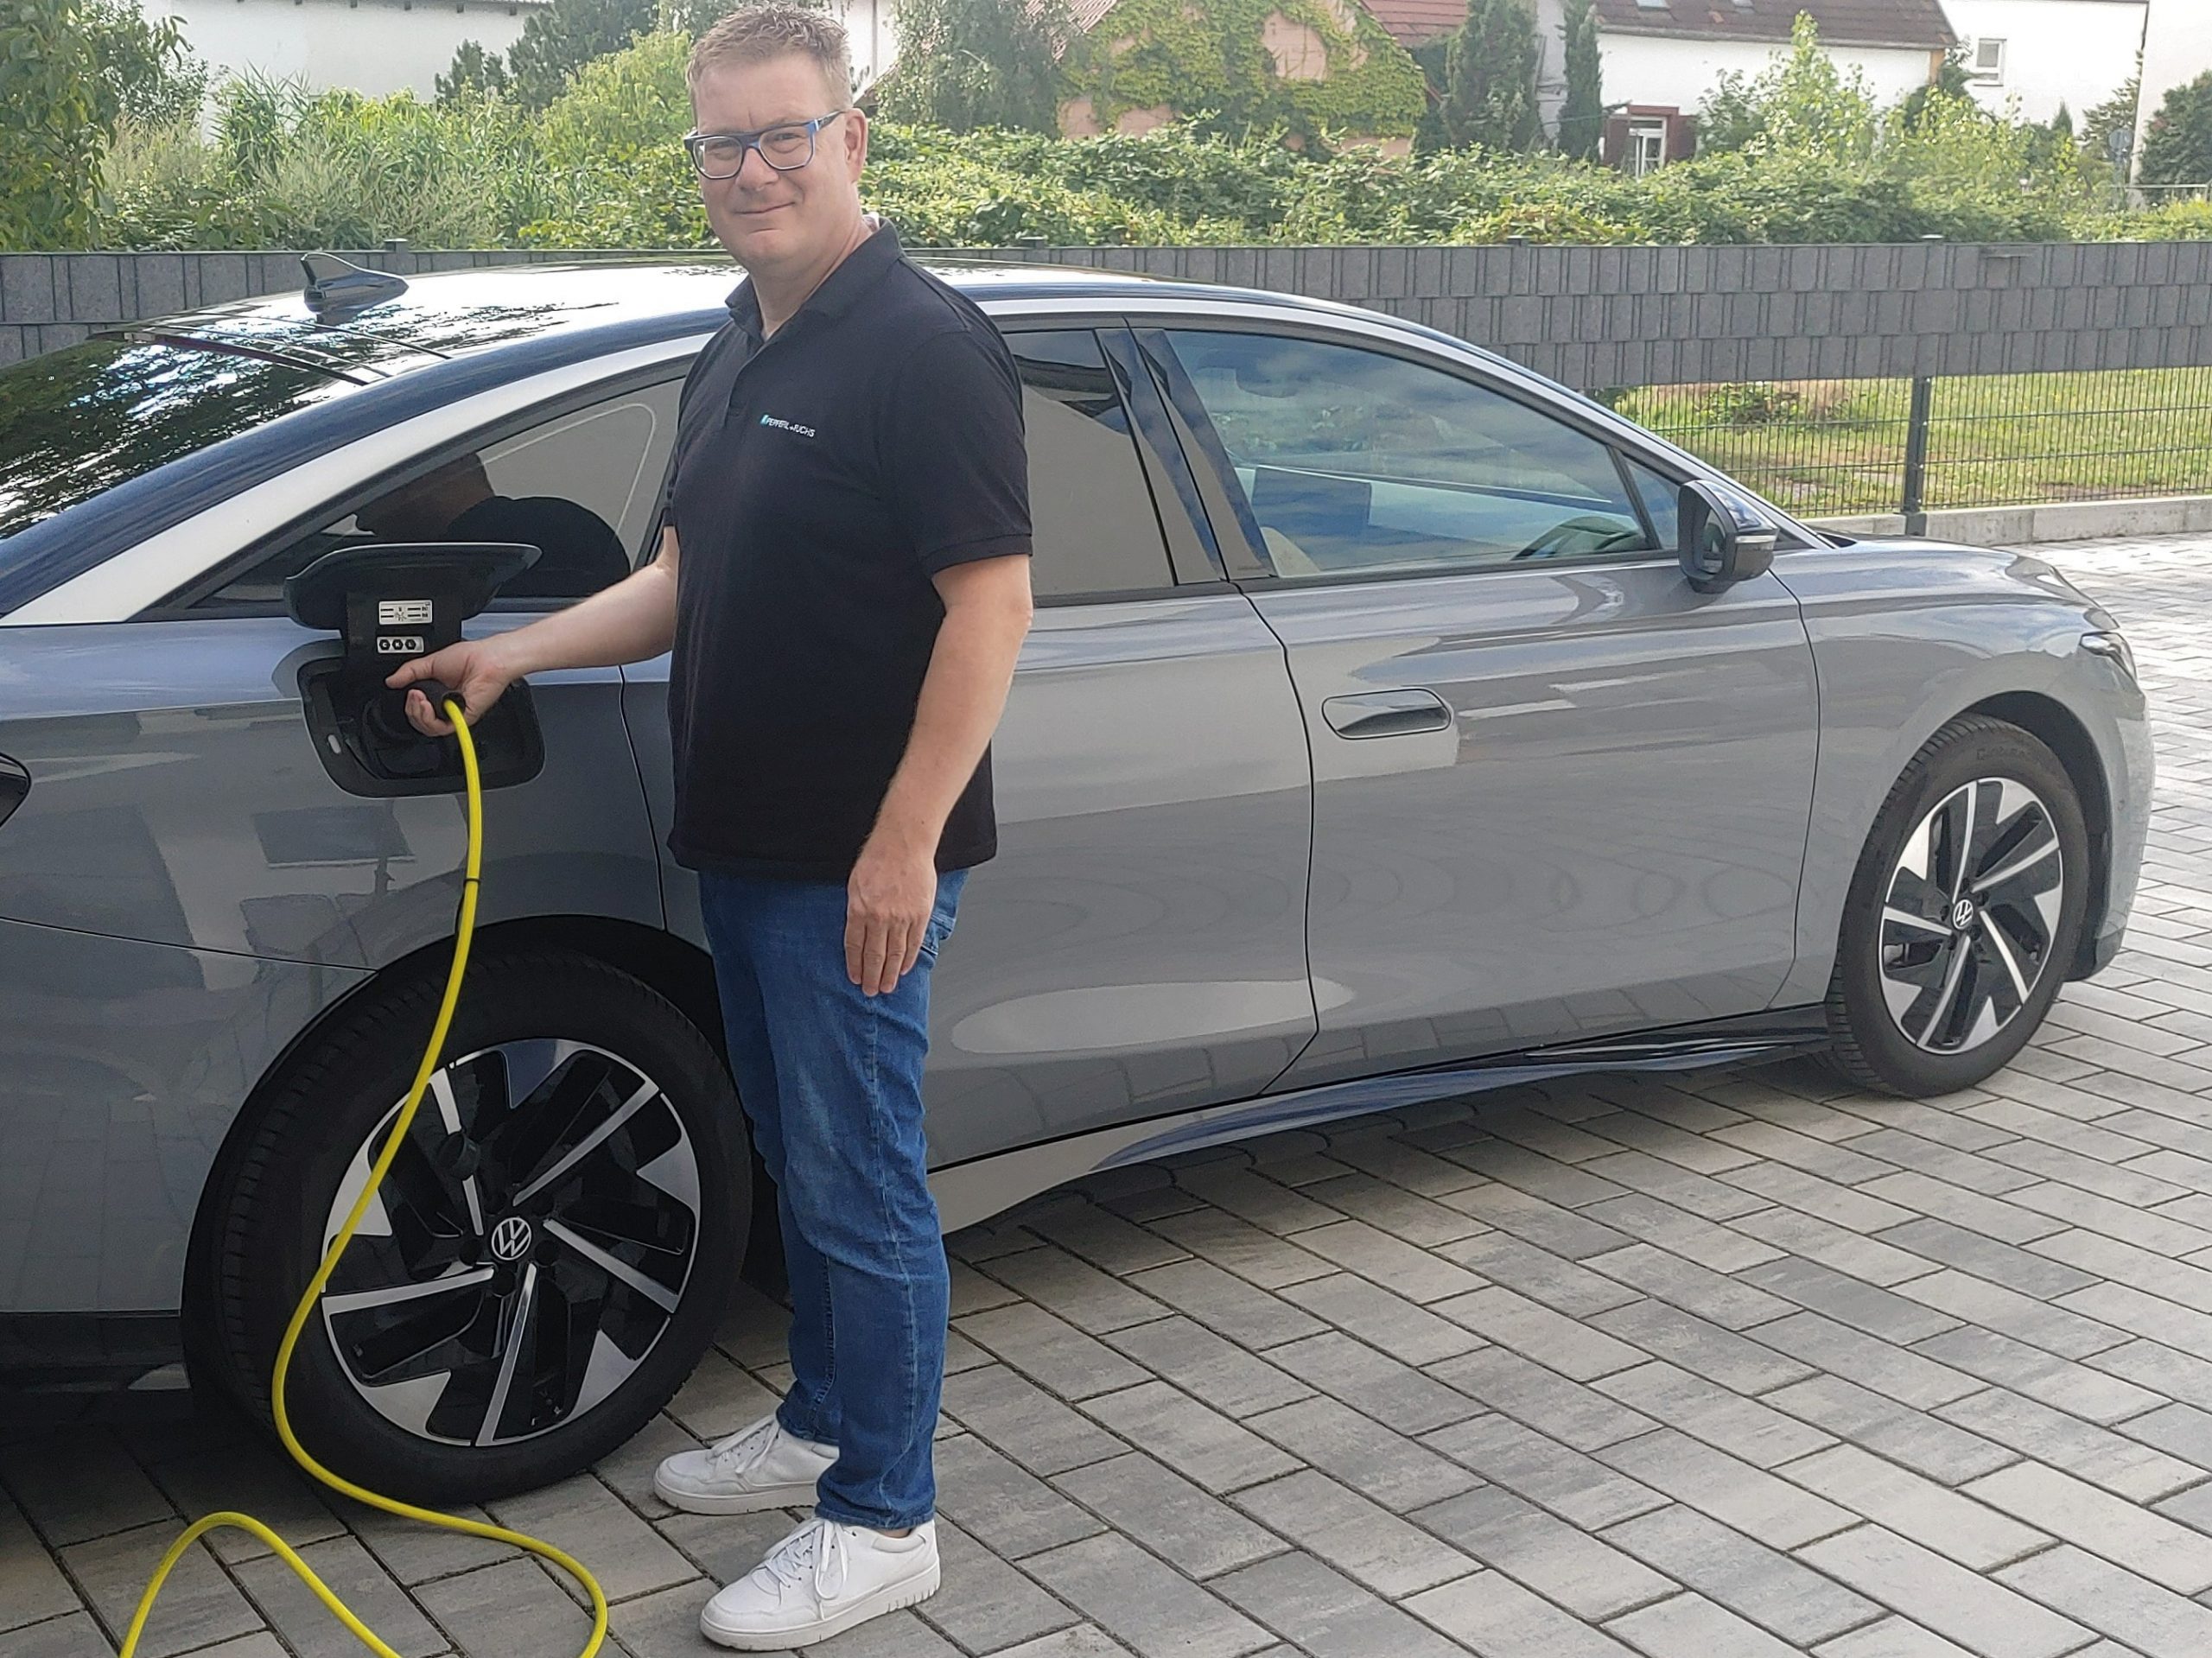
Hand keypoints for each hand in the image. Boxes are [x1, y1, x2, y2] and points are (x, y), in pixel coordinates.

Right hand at [386, 637, 520, 735]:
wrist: (487, 660)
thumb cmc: (469, 658)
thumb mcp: (430, 663)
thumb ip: (409, 672)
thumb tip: (391, 681)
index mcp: (436, 694)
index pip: (416, 709)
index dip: (408, 704)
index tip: (407, 691)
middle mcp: (444, 706)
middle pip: (419, 721)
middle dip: (411, 710)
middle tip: (413, 695)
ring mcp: (453, 713)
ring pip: (428, 728)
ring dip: (418, 714)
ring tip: (419, 699)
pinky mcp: (462, 718)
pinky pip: (442, 729)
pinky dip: (430, 719)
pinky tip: (427, 706)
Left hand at [846, 836, 937, 996]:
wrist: (903, 844)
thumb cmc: (878, 858)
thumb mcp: (854, 884)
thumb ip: (855, 910)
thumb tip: (857, 932)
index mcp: (859, 909)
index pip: (855, 946)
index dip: (855, 965)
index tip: (855, 978)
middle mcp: (880, 917)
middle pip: (875, 956)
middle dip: (872, 977)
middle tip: (871, 991)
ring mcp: (901, 918)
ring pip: (895, 954)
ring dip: (890, 974)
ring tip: (887, 987)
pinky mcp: (919, 915)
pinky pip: (913, 943)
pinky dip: (908, 959)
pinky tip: (904, 969)